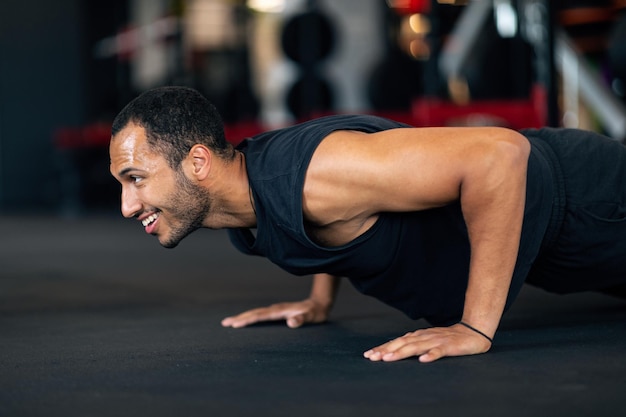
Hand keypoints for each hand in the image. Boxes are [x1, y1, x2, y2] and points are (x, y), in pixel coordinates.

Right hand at [221, 299, 329, 328]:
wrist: (319, 304)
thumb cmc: (315, 313)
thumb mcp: (311, 317)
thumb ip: (302, 319)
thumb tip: (291, 322)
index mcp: (280, 311)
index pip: (260, 316)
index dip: (248, 320)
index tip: (235, 324)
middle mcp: (275, 309)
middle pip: (254, 313)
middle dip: (240, 318)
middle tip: (225, 323)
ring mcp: (275, 310)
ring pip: (256, 313)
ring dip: (243, 317)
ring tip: (230, 323)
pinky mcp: (277, 312)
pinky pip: (260, 315)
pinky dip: (250, 318)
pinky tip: (246, 322)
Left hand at [363, 323, 491, 362]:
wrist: (472, 333)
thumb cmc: (447, 338)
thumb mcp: (426, 340)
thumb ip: (412, 344)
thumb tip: (392, 350)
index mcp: (418, 336)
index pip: (397, 342)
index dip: (383, 348)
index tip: (369, 355)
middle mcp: (424, 337)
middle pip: (402, 343)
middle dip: (387, 350)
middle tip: (373, 357)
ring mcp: (436, 341)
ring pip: (416, 347)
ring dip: (402, 352)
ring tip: (389, 358)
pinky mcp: (449, 346)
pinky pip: (439, 351)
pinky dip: (431, 355)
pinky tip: (423, 360)